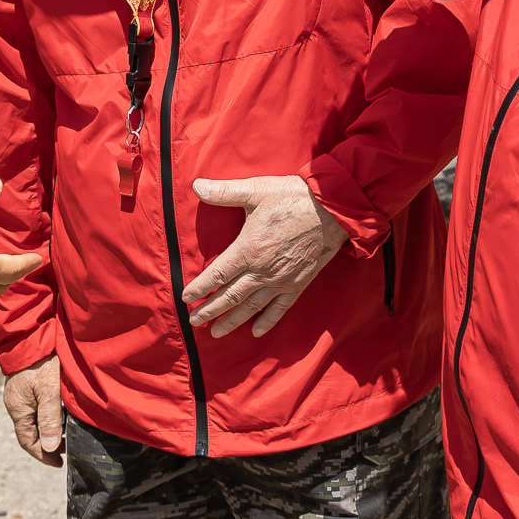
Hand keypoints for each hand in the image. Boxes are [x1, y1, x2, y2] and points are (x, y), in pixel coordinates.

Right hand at [2, 355, 63, 466]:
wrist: (33, 330)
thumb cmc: (42, 360)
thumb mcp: (49, 391)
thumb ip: (49, 419)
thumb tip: (49, 448)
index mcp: (18, 408)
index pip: (28, 441)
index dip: (43, 455)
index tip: (59, 463)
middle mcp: (15, 403)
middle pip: (29, 432)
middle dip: (46, 444)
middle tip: (66, 450)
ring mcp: (19, 393)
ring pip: (32, 419)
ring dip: (47, 429)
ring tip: (65, 434)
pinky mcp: (25, 383)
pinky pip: (34, 407)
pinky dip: (46, 416)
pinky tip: (60, 414)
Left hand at [181, 175, 348, 337]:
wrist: (333, 210)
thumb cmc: (292, 198)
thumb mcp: (256, 190)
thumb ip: (224, 191)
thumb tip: (196, 186)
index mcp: (248, 249)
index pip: (217, 274)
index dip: (200, 288)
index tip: (185, 298)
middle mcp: (262, 270)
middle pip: (230, 296)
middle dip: (210, 310)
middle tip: (194, 321)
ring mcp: (281, 280)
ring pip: (251, 307)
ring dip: (232, 320)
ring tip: (216, 333)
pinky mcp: (298, 283)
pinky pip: (280, 308)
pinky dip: (267, 321)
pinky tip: (256, 332)